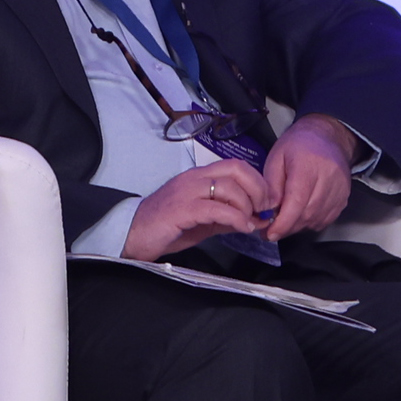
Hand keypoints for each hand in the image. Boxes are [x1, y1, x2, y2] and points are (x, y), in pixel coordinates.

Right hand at [124, 160, 272, 260]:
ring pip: (229, 188)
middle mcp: (195, 178)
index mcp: (200, 177)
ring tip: (250, 223)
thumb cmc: (166, 227)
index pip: (236, 166)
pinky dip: (235, 218)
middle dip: (258, 189)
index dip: (258, 182)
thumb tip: (256, 220)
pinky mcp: (182, 209)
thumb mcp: (204, 222)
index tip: (267, 202)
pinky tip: (242, 228)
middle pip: (237, 169)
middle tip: (263, 209)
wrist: (132, 234)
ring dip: (247, 206)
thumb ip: (228, 217)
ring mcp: (187, 191)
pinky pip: (216, 208)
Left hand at [255, 115, 362, 239]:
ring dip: (298, 225)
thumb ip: (271, 185)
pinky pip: (325, 220)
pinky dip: (310, 222)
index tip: (270, 234)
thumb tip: (268, 210)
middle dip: (287, 226)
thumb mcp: (276, 158)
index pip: (297, 202)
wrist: (328, 136)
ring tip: (286, 218)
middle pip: (306, 215)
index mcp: (307, 166)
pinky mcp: (344, 198)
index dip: (283, 223)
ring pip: (315, 220)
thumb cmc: (299, 144)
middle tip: (272, 227)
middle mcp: (328, 179)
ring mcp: (339, 191)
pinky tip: (301, 213)